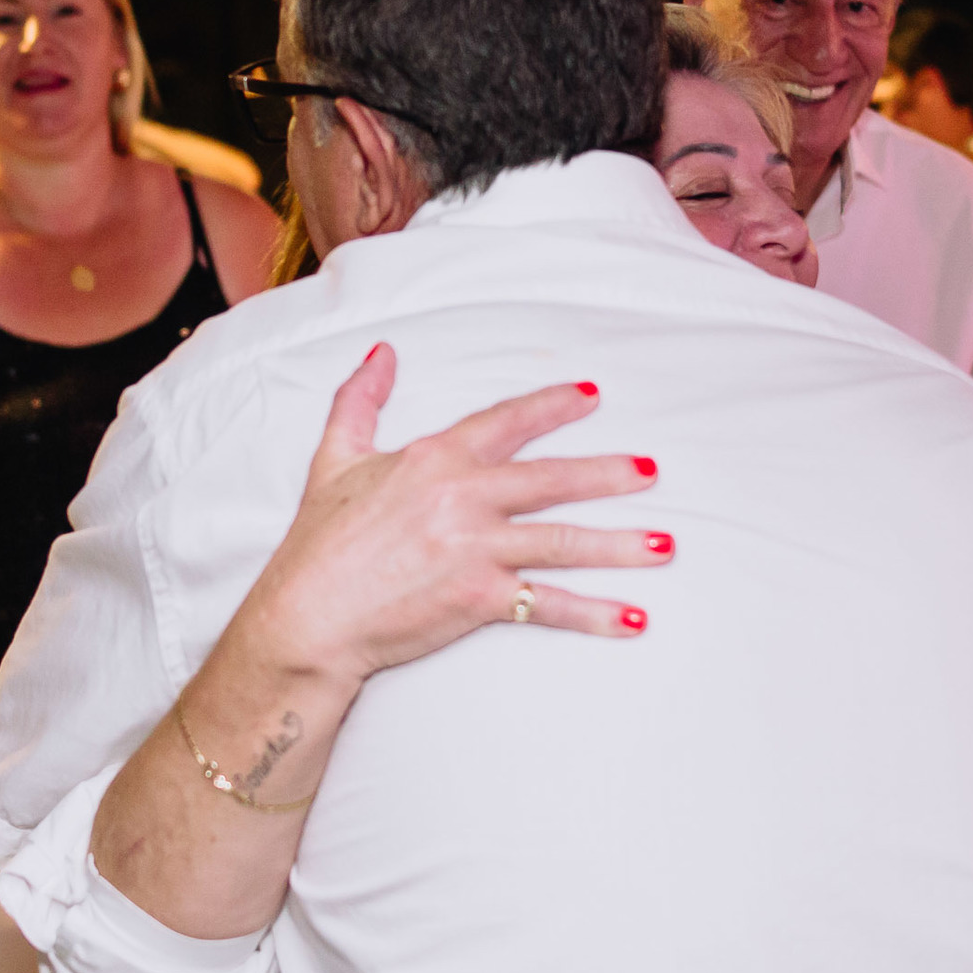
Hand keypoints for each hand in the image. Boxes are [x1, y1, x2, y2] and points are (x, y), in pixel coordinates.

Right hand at [250, 344, 673, 689]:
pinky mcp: (480, 598)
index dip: (552, 406)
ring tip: (666, 545)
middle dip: (608, 475)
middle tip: (651, 471)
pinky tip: (634, 619)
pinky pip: (550, 606)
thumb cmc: (317, 544)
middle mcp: (464, 497)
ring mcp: (477, 548)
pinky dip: (596, 615)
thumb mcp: (334, 458)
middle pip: (553, 481)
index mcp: (434, 458)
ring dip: (621, 544)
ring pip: (565, 541)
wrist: (307, 616)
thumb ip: (360, 401)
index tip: (592, 396)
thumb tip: (381, 353)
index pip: (506, 422)